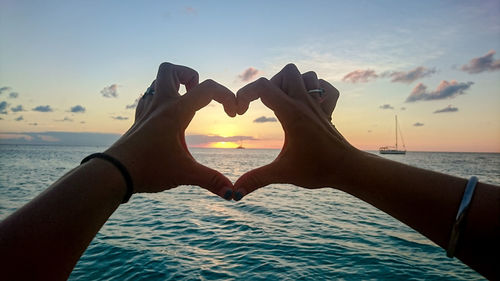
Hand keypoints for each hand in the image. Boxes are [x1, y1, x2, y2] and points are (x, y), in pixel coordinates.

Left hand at [105, 63, 236, 198]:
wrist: (114, 174)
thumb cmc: (148, 169)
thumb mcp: (185, 175)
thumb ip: (211, 181)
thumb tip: (233, 194)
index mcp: (175, 112)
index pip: (207, 88)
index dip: (227, 96)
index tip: (232, 115)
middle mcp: (160, 105)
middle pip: (171, 70)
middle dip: (190, 76)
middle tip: (198, 96)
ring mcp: (146, 112)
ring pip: (157, 81)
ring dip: (174, 85)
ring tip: (186, 104)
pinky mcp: (138, 121)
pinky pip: (149, 98)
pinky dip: (161, 99)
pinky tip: (167, 117)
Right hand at [233, 63, 359, 199]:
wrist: (347, 169)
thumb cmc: (317, 169)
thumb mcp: (283, 173)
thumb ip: (256, 179)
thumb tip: (235, 193)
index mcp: (291, 113)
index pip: (263, 86)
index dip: (245, 94)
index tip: (240, 113)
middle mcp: (305, 103)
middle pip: (286, 72)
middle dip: (270, 83)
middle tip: (265, 105)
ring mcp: (317, 105)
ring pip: (305, 75)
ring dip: (291, 84)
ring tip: (282, 103)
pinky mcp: (326, 110)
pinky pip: (323, 86)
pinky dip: (313, 88)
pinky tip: (305, 104)